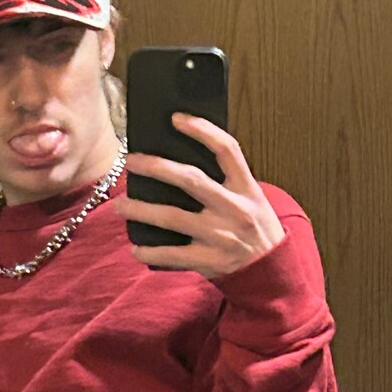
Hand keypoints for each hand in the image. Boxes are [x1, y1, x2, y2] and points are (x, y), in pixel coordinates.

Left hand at [117, 112, 285, 279]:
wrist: (272, 272)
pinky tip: (135, 248)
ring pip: (173, 217)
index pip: (226, 150)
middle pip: (191, 180)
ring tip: (119, 205)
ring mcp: (220, 236)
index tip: (176, 118)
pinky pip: (172, 255)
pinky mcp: (209, 260)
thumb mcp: (253, 199)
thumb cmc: (256, 229)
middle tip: (132, 161)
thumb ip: (225, 182)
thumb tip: (180, 161)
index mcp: (246, 188)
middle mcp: (234, 209)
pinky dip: (150, 251)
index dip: (202, 130)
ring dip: (141, 210)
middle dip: (157, 167)